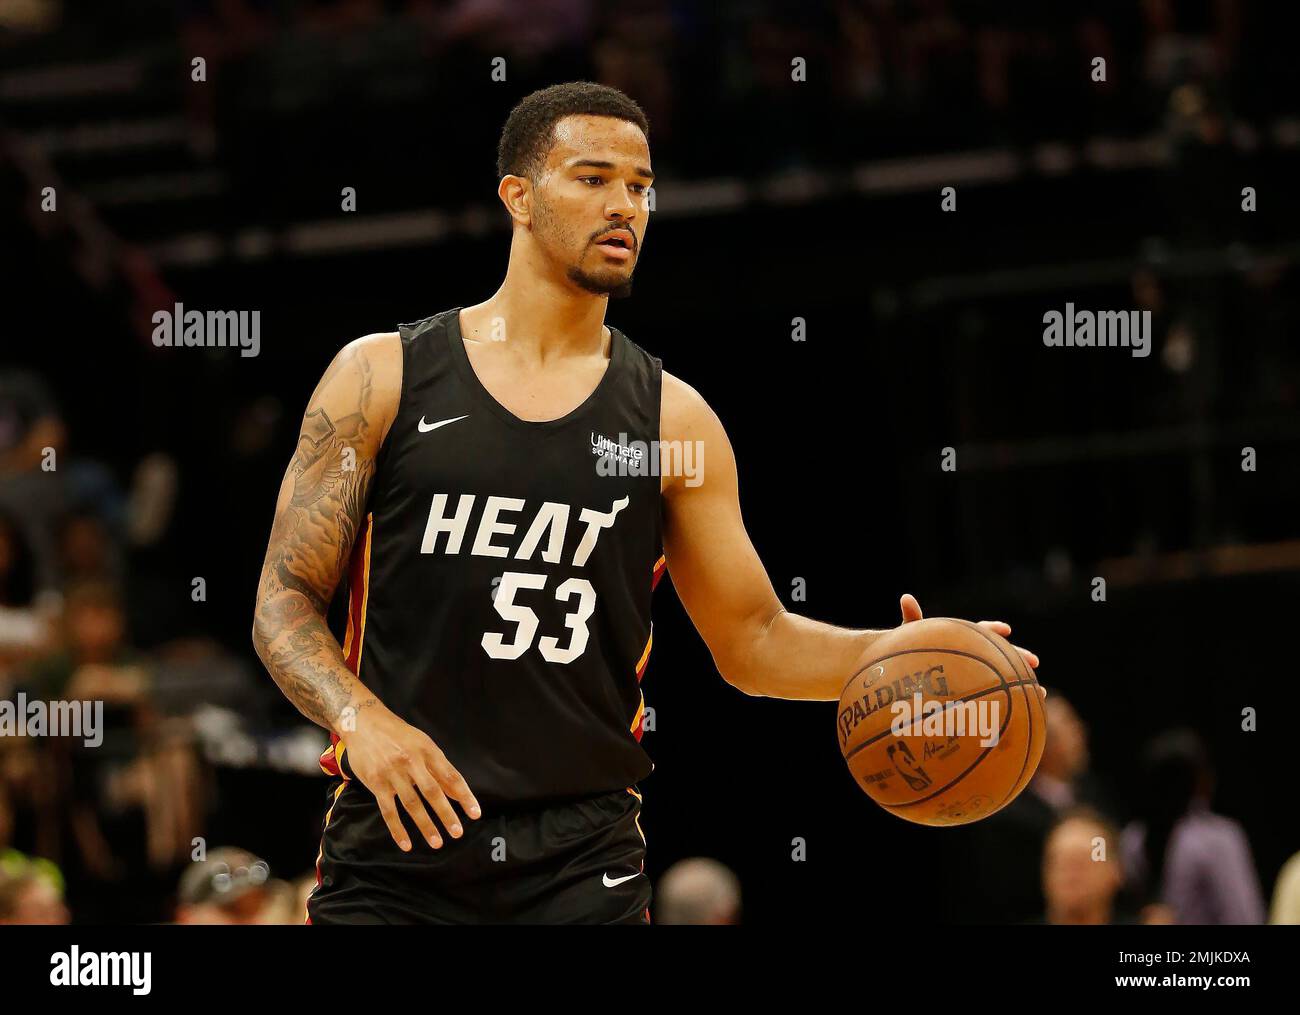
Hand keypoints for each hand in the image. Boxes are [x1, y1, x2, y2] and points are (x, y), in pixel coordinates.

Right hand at [342, 705, 480, 850]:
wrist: (364, 723)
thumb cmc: (398, 735)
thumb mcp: (423, 744)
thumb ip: (439, 768)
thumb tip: (456, 793)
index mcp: (427, 750)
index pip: (450, 776)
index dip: (464, 796)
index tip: (475, 813)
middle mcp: (411, 761)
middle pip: (432, 792)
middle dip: (446, 814)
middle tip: (457, 833)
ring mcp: (392, 773)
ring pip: (412, 804)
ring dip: (425, 825)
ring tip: (437, 842)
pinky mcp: (376, 783)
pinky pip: (388, 810)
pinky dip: (397, 829)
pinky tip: (406, 844)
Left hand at [899, 593, 1044, 696]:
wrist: (909, 677)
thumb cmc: (910, 653)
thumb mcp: (911, 636)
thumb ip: (912, 619)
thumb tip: (906, 597)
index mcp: (963, 638)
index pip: (981, 630)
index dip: (993, 629)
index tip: (1006, 630)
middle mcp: (974, 654)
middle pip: (1001, 653)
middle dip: (1018, 656)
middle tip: (1035, 661)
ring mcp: (978, 673)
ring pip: (1005, 677)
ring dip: (1023, 683)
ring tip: (1039, 692)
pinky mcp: (977, 691)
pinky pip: (997, 697)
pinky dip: (1011, 703)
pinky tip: (1026, 713)